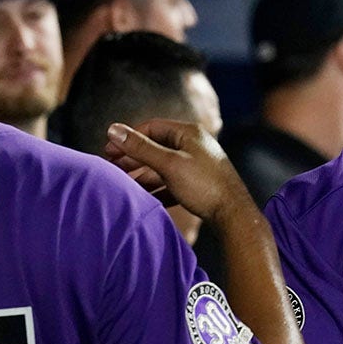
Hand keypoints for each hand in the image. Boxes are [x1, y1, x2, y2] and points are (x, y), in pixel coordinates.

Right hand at [104, 119, 251, 222]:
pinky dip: (157, 189)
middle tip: (112, 168)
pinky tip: (142, 199)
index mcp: (189, 134)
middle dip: (133, 158)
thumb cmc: (204, 186)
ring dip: (142, 175)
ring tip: (124, 185)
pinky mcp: (199, 185)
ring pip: (163, 167)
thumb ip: (140, 148)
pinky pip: (172, 184)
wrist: (234, 215)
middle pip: (156, 147)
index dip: (129, 138)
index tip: (109, 151)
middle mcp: (194, 146)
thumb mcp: (168, 164)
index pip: (152, 128)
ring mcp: (198, 166)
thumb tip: (113, 130)